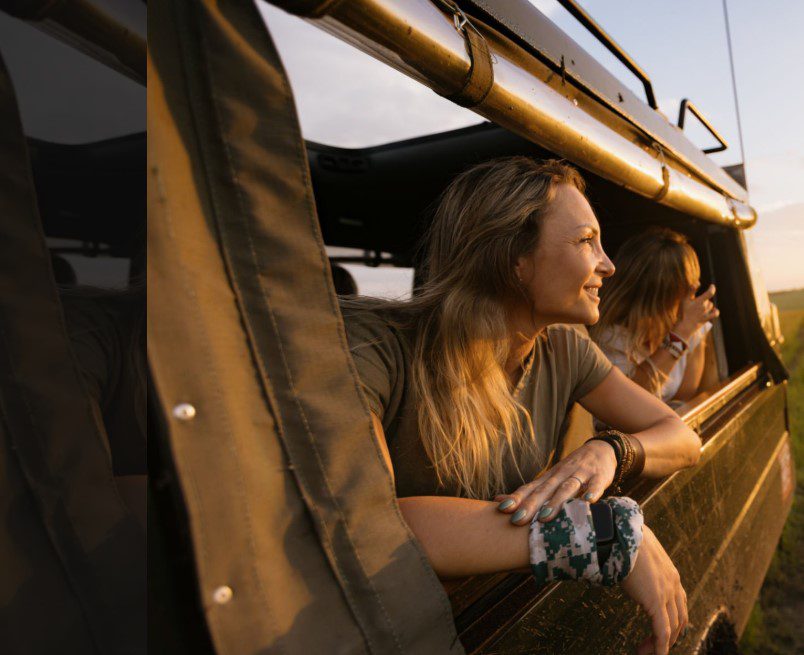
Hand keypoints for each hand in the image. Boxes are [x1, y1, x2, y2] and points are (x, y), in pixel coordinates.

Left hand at [495, 440, 616, 524]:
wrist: (600, 449)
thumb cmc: (570, 471)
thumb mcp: (549, 479)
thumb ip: (527, 492)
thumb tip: (497, 501)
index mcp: (548, 478)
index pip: (530, 488)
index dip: (516, 498)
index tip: (503, 509)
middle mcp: (561, 474)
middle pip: (544, 490)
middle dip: (530, 505)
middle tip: (517, 520)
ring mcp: (580, 474)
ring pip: (567, 488)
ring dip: (556, 502)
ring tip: (545, 517)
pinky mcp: (599, 476)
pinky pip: (596, 484)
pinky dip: (592, 492)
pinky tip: (588, 502)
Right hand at [622, 525, 687, 654]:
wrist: (622, 533)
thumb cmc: (624, 536)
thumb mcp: (637, 551)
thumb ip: (636, 561)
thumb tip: (621, 559)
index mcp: (670, 572)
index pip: (680, 603)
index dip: (675, 619)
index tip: (664, 629)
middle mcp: (674, 584)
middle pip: (680, 618)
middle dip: (671, 635)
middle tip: (655, 644)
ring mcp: (667, 593)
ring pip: (672, 628)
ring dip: (661, 643)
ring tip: (646, 651)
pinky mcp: (656, 601)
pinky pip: (662, 631)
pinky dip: (660, 646)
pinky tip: (654, 654)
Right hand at [674, 284, 718, 341]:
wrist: (685, 326)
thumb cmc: (683, 312)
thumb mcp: (685, 300)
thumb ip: (691, 290)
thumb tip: (698, 282)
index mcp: (700, 301)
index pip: (710, 292)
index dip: (712, 288)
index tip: (712, 286)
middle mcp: (705, 307)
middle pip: (707, 300)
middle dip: (703, 299)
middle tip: (695, 302)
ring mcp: (706, 313)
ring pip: (710, 306)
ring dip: (707, 305)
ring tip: (699, 308)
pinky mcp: (706, 319)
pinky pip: (715, 313)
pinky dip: (715, 311)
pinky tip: (714, 310)